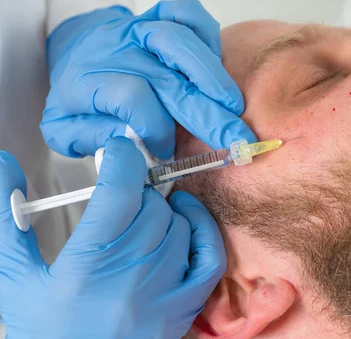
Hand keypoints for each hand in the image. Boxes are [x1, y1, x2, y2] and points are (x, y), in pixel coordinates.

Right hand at [0, 137, 225, 338]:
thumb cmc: (46, 334)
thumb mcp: (16, 281)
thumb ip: (6, 223)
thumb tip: (5, 166)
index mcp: (88, 266)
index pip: (120, 191)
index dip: (122, 158)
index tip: (117, 150)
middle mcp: (132, 277)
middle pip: (152, 205)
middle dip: (136, 191)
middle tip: (120, 196)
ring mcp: (163, 294)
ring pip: (179, 225)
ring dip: (163, 211)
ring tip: (140, 215)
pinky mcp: (183, 309)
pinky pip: (209, 257)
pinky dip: (203, 230)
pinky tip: (186, 219)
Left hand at [41, 0, 255, 159]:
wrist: (77, 51)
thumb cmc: (79, 97)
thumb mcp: (66, 129)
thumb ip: (91, 140)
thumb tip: (129, 146)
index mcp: (87, 81)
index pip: (133, 99)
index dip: (156, 128)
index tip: (166, 150)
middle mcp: (115, 50)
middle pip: (167, 79)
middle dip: (208, 115)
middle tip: (237, 141)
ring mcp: (138, 27)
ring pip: (179, 41)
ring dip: (212, 76)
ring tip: (234, 105)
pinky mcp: (157, 14)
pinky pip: (187, 13)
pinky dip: (208, 33)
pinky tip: (219, 63)